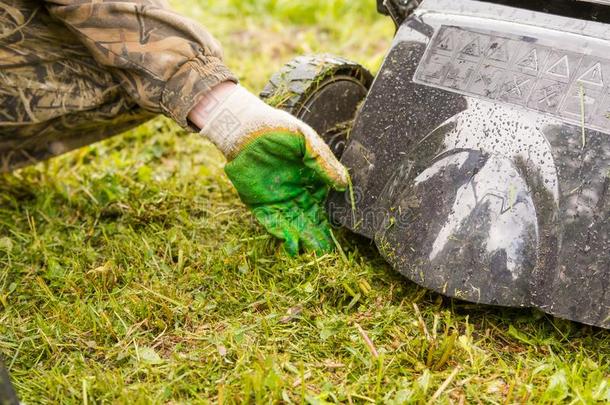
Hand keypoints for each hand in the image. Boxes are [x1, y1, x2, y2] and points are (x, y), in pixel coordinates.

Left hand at [190, 83, 348, 254]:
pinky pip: (272, 221)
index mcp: (308, 176)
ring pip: (294, 222)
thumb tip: (343, 183)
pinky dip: (282, 233)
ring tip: (315, 252)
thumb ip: (323, 162)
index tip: (341, 228)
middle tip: (330, 250)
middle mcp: (295, 190)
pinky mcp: (259, 203)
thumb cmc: (276, 129)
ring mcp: (277, 198)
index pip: (324, 200)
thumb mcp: (306, 141)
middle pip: (310, 216)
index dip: (332, 214)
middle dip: (319, 233)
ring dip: (304, 237)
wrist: (243, 128)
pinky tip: (292, 246)